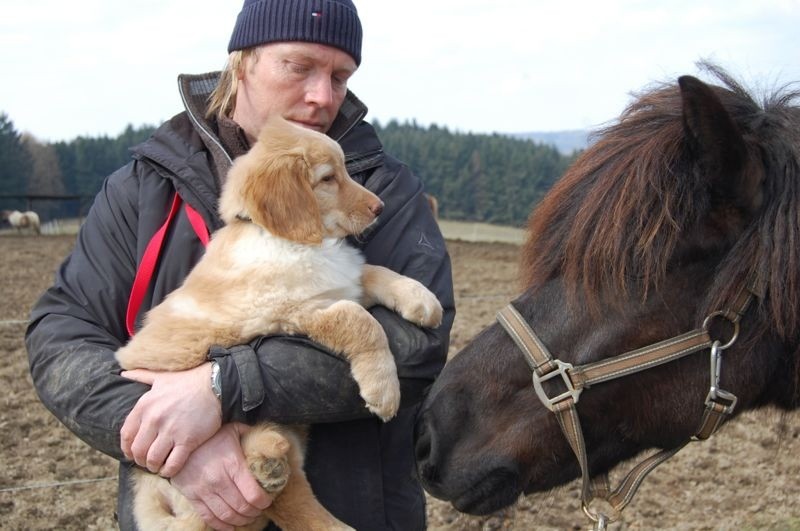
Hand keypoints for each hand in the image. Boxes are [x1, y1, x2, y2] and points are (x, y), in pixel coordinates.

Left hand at [120, 362, 220, 476]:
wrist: (216, 385)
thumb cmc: (188, 381)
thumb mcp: (161, 377)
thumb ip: (140, 376)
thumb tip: (123, 373)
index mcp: (145, 405)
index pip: (126, 435)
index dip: (127, 449)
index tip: (132, 453)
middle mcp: (155, 419)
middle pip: (138, 451)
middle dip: (140, 460)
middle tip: (147, 462)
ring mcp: (171, 431)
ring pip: (153, 460)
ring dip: (154, 467)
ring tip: (158, 466)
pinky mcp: (188, 440)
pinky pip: (172, 464)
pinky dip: (169, 471)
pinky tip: (170, 469)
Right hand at [170, 423, 271, 529]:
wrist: (177, 439)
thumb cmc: (211, 436)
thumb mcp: (234, 430)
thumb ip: (253, 436)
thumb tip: (274, 443)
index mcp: (233, 464)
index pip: (253, 494)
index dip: (264, 502)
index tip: (268, 501)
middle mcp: (218, 480)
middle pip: (242, 507)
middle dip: (254, 512)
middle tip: (259, 510)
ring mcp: (204, 490)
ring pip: (227, 515)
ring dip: (241, 520)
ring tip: (247, 517)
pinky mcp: (192, 497)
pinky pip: (209, 518)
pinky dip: (222, 526)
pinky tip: (230, 526)